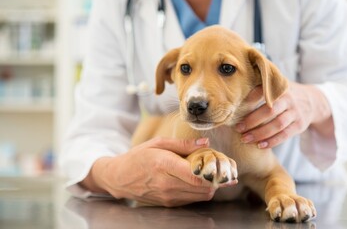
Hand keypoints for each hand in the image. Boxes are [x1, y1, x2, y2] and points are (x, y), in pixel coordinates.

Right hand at [81, 137, 235, 206]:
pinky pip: (192, 199)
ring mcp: (167, 196)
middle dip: (217, 180)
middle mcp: (166, 184)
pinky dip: (200, 191)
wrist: (119, 178)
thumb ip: (183, 144)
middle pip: (202, 188)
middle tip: (225, 170)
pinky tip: (200, 180)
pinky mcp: (168, 203)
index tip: (225, 167)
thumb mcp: (158, 143)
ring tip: (214, 174)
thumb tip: (206, 143)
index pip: (195, 175)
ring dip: (211, 186)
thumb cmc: (138, 156)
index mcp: (164, 165)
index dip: (214, 174)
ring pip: (200, 196)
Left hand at [236, 81, 331, 148]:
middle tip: (238, 128)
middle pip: (270, 110)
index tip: (237, 106)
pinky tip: (260, 145)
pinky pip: (285, 135)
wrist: (312, 101)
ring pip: (277, 125)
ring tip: (245, 139)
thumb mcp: (276, 86)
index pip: (264, 91)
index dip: (251, 98)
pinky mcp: (300, 125)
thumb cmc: (285, 94)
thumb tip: (234, 91)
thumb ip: (260, 87)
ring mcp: (296, 113)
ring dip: (260, 133)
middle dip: (252, 120)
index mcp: (280, 87)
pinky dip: (272, 141)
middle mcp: (289, 99)